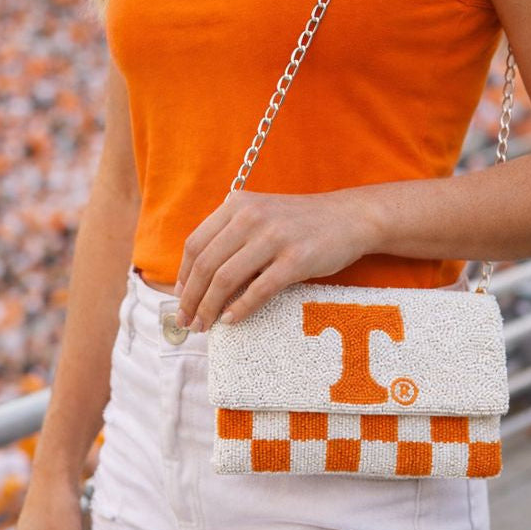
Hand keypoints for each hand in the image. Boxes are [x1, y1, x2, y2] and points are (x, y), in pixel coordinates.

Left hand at [174, 189, 376, 330]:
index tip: (179, 298)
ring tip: (204, 325)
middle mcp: (251, 216)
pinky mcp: (296, 259)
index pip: (195, 244)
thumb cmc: (301, 222)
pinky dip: (240, 309)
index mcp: (237, 204)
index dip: (182, 276)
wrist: (350, 217)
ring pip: (226, 279)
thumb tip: (196, 279)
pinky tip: (232, 321)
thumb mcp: (261, 214)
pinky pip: (258, 290)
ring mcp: (274, 237)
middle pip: (206, 264)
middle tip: (187, 321)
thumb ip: (231, 233)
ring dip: (209, 308)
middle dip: (190, 298)